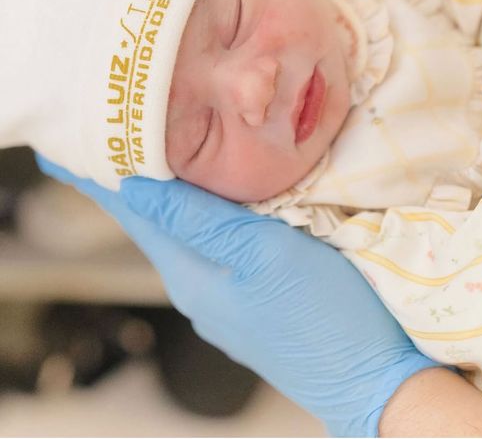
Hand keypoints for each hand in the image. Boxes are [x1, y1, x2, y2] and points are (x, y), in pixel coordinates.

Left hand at [36, 155, 438, 436]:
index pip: (134, 213)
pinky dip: (205, 213)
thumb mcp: (264, 255)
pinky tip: (217, 197)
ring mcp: (227, 300)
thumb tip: (136, 187)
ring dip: (170, 193)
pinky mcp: (255, 302)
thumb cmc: (327, 313)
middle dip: (134, 178)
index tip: (73, 144)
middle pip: (156, 222)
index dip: (101, 176)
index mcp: (193, 273)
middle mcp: (199, 288)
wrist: (378, 382)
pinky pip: (217, 246)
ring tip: (160, 152)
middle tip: (121, 130)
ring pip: (187, 233)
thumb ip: (201, 220)